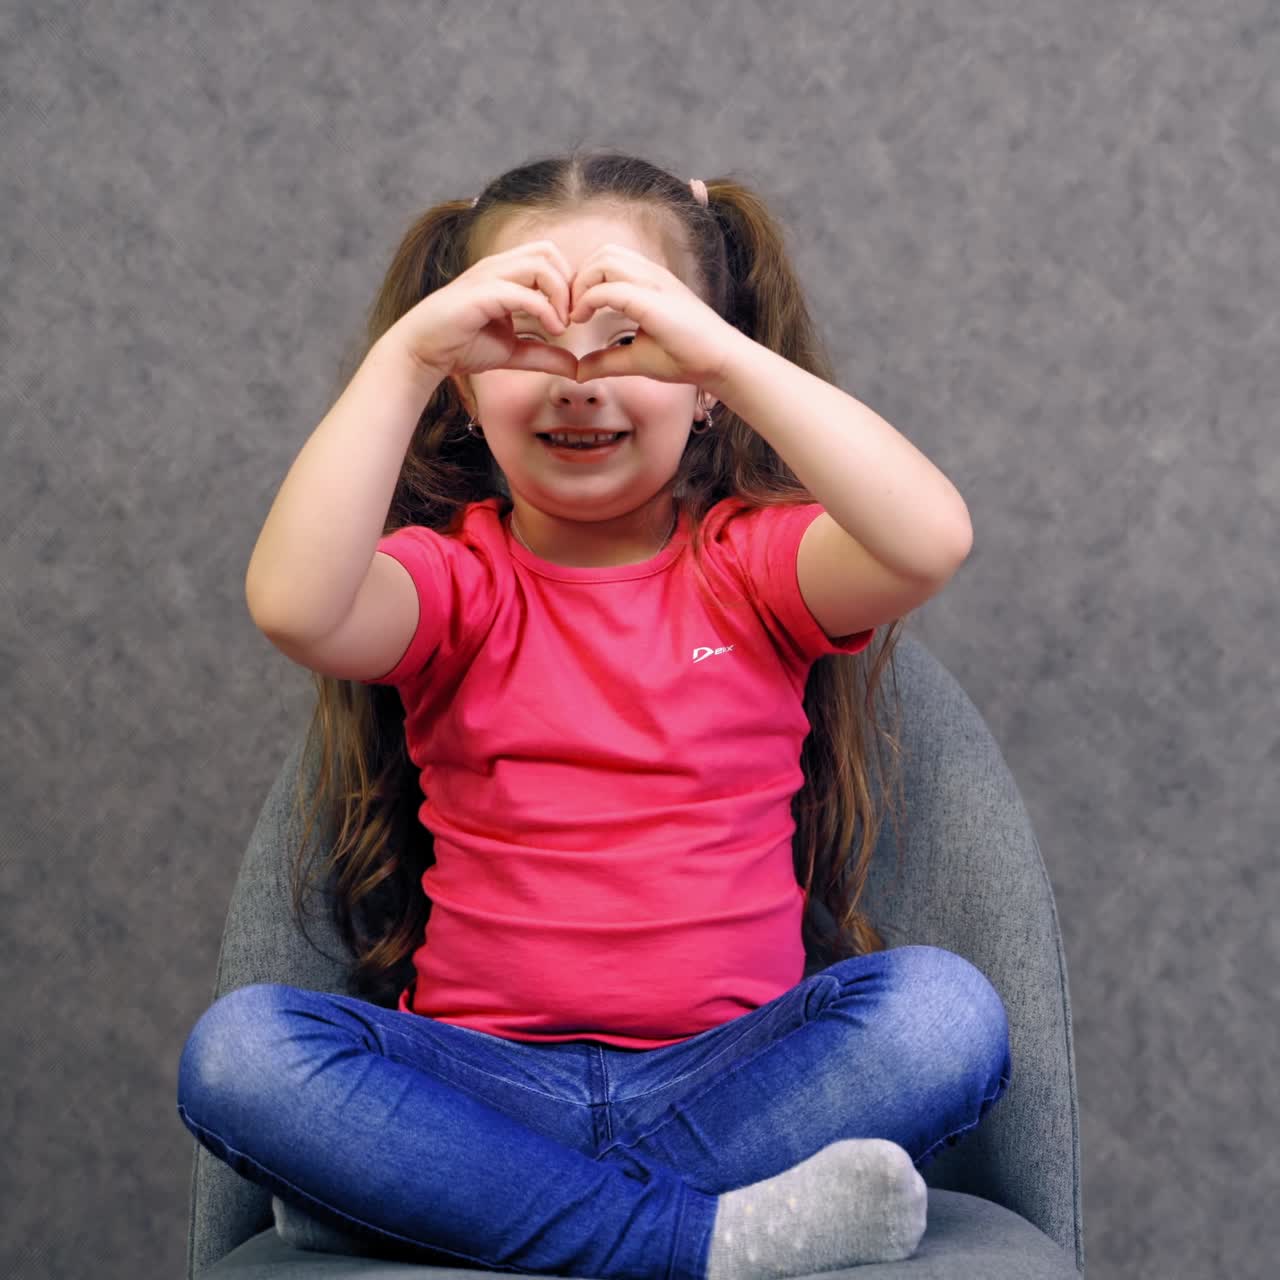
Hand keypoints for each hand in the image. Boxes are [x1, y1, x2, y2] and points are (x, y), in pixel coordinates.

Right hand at [388, 240, 579, 382]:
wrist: (423, 351)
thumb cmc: (461, 346)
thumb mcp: (513, 351)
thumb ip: (543, 355)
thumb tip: (574, 366)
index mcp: (505, 273)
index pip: (549, 257)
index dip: (568, 283)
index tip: (572, 317)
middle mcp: (497, 267)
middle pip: (548, 252)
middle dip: (568, 284)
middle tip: (571, 318)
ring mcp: (488, 277)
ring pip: (540, 264)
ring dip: (560, 295)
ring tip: (561, 325)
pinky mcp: (481, 294)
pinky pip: (524, 293)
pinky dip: (546, 310)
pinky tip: (553, 331)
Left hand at [567, 244, 739, 391]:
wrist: (720, 363)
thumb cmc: (686, 358)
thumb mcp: (636, 359)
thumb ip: (606, 360)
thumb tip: (578, 371)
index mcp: (650, 282)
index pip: (608, 261)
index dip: (584, 282)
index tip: (574, 314)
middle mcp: (652, 275)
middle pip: (603, 253)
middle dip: (578, 278)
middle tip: (569, 311)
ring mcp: (654, 284)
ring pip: (604, 260)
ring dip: (581, 284)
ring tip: (575, 314)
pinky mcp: (653, 301)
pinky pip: (610, 288)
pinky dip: (588, 301)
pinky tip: (581, 321)